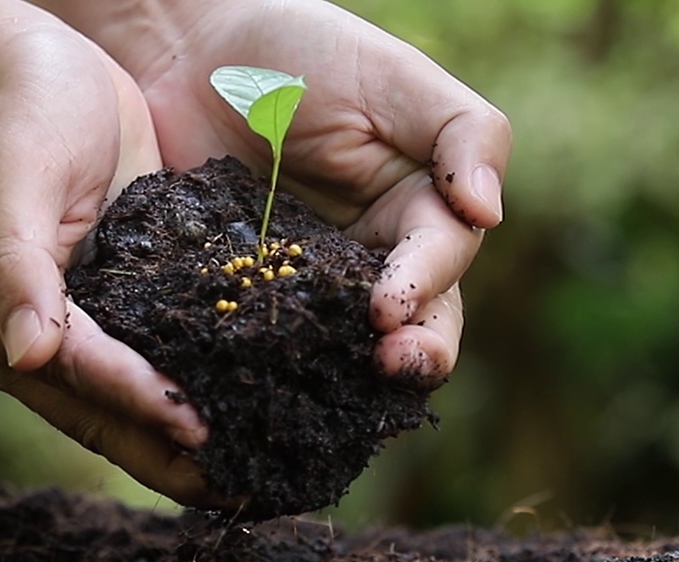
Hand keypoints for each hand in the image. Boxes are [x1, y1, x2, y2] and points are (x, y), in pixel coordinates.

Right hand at [0, 14, 216, 505]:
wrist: (31, 64)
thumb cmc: (17, 105)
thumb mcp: (10, 171)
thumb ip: (17, 263)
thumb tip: (23, 353)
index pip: (74, 371)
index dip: (136, 402)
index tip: (198, 430)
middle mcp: (34, 335)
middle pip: (103, 415)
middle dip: (171, 457)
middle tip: (246, 492)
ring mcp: (79, 327)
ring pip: (132, 408)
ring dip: (187, 446)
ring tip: (256, 479)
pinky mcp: (120, 305)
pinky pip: (157, 365)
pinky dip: (197, 395)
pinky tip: (249, 418)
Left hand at [81, 0, 511, 384]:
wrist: (189, 47)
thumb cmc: (301, 47)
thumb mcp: (394, 78)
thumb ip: (461, 133)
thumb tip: (489, 212)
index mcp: (420, 207)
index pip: (443, 257)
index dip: (426, 285)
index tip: (389, 306)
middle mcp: (376, 256)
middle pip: (417, 320)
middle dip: (415, 352)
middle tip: (392, 370)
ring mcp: (313, 283)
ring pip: (351, 344)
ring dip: (357, 374)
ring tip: (347, 397)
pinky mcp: (251, 296)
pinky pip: (275, 341)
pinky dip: (282, 368)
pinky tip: (271, 389)